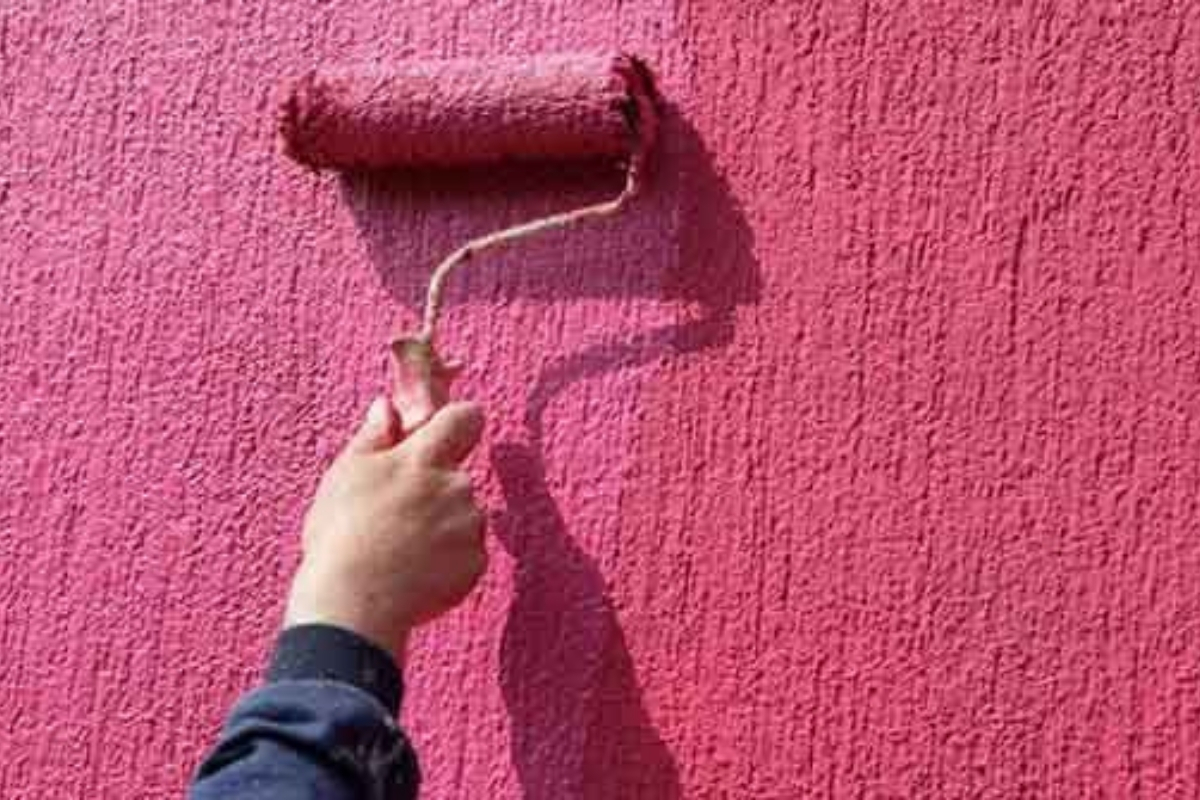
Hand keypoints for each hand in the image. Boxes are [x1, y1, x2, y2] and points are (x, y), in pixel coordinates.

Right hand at [283, 398, 486, 660]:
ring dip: (443, 527)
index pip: (466, 418)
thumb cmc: (341, 535)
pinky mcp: (476, 564)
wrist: (354, 603)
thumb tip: (387, 407)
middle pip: (458, 476)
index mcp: (424, 459)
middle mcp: (457, 486)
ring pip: (464, 516)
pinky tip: (415, 573)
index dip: (458, 423)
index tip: (445, 435)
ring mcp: (470, 526)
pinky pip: (467, 554)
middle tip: (396, 516)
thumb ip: (373, 437)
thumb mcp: (346, 475)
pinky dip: (448, 562)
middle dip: (436, 490)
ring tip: (400, 550)